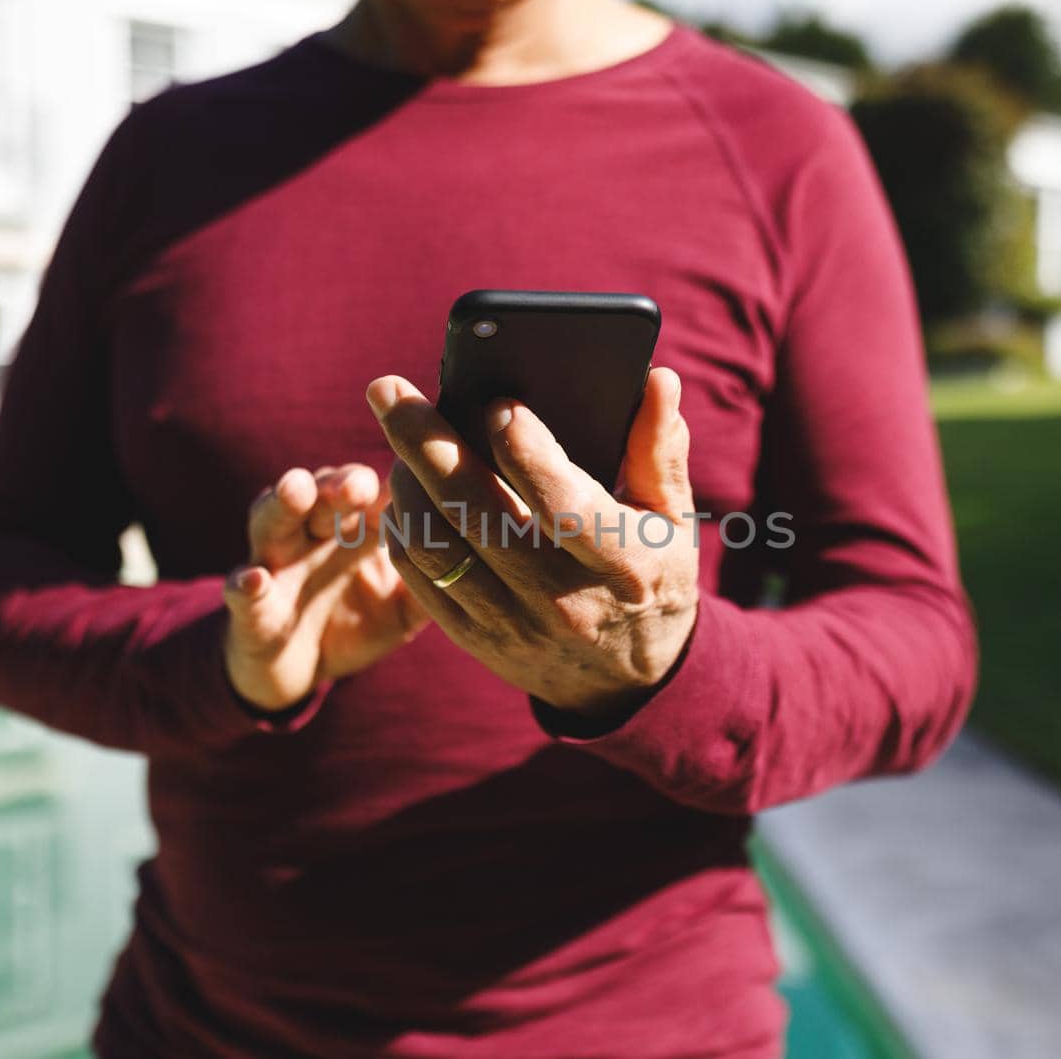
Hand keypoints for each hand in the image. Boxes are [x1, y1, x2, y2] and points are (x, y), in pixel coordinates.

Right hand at [222, 464, 428, 711]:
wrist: (298, 666)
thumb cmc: (360, 619)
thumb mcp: (406, 605)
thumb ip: (440, 582)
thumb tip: (492, 561)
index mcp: (359, 525)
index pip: (375, 488)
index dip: (391, 476)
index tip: (414, 466)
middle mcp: (316, 531)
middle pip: (325, 493)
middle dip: (338, 483)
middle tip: (359, 482)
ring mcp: (278, 562)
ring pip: (275, 520)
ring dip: (284, 503)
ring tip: (296, 489)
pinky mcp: (250, 606)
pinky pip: (242, 592)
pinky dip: (245, 585)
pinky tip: (253, 580)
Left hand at [366, 368, 698, 721]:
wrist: (624, 681)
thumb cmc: (649, 575)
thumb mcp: (672, 519)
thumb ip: (658, 449)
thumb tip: (657, 379)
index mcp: (621, 565)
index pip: (562, 503)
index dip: (526, 451)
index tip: (497, 401)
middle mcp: (561, 599)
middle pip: (475, 513)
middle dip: (425, 443)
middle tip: (388, 389)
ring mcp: (512, 624)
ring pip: (434, 545)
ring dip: (404, 482)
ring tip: (397, 432)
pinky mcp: (474, 639)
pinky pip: (420, 578)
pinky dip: (402, 526)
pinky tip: (403, 488)